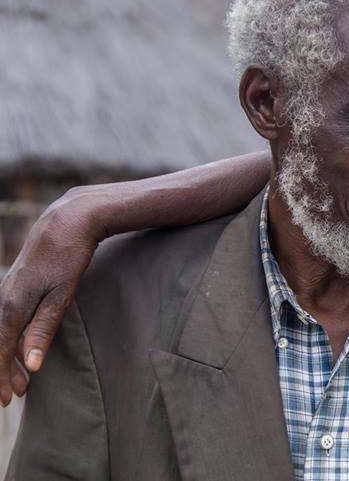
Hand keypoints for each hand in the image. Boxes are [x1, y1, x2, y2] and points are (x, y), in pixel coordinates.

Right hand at [0, 189, 103, 405]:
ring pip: (2, 331)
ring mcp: (8, 290)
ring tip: (24, 378)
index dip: (2, 376)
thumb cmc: (68, 257)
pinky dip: (13, 337)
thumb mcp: (62, 295)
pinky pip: (8, 319)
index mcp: (13, 305)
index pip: (2, 350)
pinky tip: (23, 345)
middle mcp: (4, 298)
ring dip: (10, 356)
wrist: (67, 220)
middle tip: (14, 395)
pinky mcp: (16, 284)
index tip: (6, 400)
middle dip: (3, 371)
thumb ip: (44, 329)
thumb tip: (31, 364)